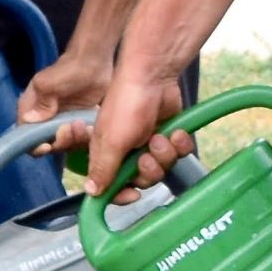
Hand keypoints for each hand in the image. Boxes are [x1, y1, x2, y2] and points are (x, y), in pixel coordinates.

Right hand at [18, 42, 118, 152]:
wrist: (94, 62)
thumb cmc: (68, 69)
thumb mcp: (50, 83)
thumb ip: (41, 103)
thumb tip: (29, 120)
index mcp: (30, 110)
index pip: (25, 137)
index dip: (34, 146)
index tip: (49, 145)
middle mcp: (44, 119)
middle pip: (47, 144)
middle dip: (61, 141)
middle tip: (71, 127)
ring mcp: (62, 122)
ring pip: (65, 144)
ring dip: (75, 139)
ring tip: (84, 125)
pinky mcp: (78, 123)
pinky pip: (79, 139)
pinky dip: (85, 137)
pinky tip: (91, 126)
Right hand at [87, 70, 189, 196]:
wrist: (154, 75)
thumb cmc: (126, 104)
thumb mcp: (111, 141)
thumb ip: (103, 169)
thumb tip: (91, 192)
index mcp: (107, 154)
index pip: (112, 186)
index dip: (122, 194)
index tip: (133, 195)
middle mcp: (127, 150)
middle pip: (142, 180)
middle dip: (149, 170)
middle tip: (148, 155)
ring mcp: (149, 142)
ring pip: (162, 167)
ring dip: (164, 154)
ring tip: (161, 136)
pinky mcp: (168, 134)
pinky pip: (179, 153)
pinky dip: (179, 145)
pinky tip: (175, 132)